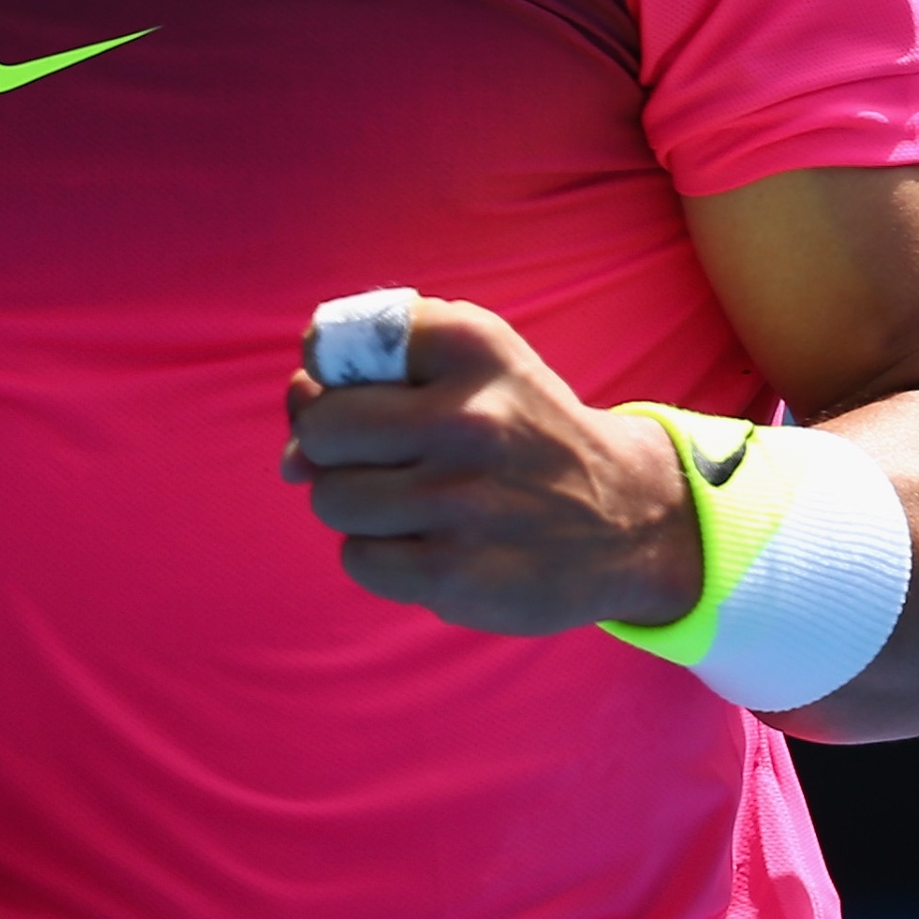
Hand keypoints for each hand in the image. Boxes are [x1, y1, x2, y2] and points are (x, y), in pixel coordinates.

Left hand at [283, 298, 700, 631]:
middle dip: (330, 447)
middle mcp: (469, 418)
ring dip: (355, 504)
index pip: (331, 343)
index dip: (326, 375)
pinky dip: (379, 553)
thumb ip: (368, 375)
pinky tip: (429, 542)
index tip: (361, 393)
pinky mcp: (457, 575)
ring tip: (411, 502)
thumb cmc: (521, 432)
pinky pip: (358, 559)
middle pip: (319, 429)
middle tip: (378, 458)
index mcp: (470, 345)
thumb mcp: (474, 361)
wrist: (628, 517)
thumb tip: (290, 454)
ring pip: (332, 497)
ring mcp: (462, 502)